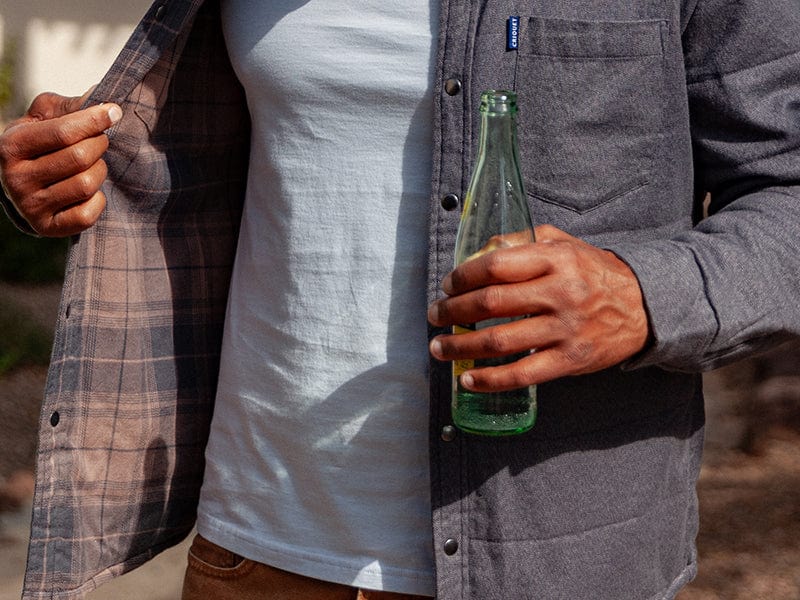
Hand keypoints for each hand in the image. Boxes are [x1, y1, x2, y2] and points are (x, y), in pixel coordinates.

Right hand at [0, 90, 121, 236]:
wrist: (22, 184)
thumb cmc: (41, 142)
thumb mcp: (44, 117)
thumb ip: (69, 106)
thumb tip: (100, 100)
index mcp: (12, 145)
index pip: (63, 132)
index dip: (94, 120)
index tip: (114, 112)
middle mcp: (16, 178)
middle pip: (80, 158)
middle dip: (99, 145)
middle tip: (100, 142)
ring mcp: (30, 206)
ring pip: (87, 185)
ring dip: (100, 172)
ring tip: (93, 166)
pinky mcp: (47, 228)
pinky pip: (87, 214)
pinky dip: (98, 201)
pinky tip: (90, 193)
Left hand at [428, 224, 650, 390]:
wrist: (644, 306)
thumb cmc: (595, 273)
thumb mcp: (564, 244)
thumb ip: (522, 242)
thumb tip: (479, 253)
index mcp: (556, 260)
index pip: (496, 266)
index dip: (463, 277)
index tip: (447, 285)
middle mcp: (560, 293)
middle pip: (492, 303)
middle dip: (454, 310)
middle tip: (435, 315)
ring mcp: (565, 330)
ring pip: (500, 342)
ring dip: (461, 346)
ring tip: (439, 347)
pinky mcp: (569, 361)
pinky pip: (522, 374)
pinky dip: (490, 380)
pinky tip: (468, 379)